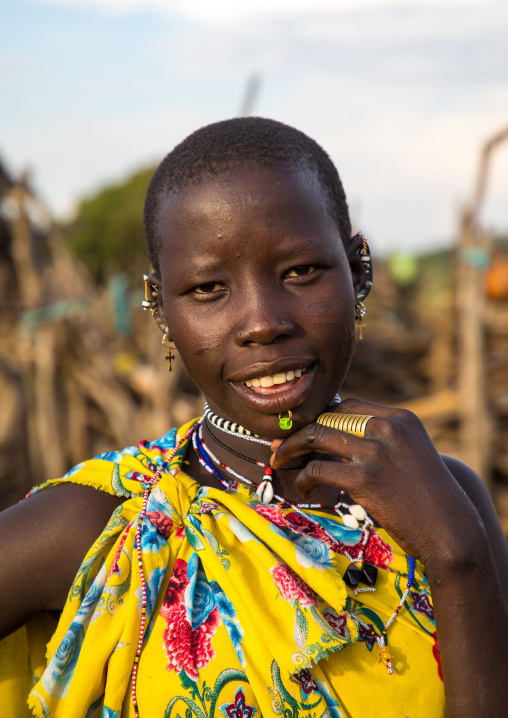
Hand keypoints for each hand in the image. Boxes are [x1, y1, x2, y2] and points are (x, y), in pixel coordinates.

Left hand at [271, 398, 485, 569]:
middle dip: (298, 431)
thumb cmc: (429, 499)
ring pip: (315, 437)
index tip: (302, 431)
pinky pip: (317, 470)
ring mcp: (375, 451)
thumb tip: (340, 440)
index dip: (319, 418)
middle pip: (327, 418)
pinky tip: (305, 492)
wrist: (451, 531)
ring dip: (292, 450)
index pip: (347, 406)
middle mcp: (387, 427)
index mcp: (399, 418)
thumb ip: (382, 441)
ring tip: (281, 463)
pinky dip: (304, 480)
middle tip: (281, 447)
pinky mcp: (364, 478)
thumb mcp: (411, 455)